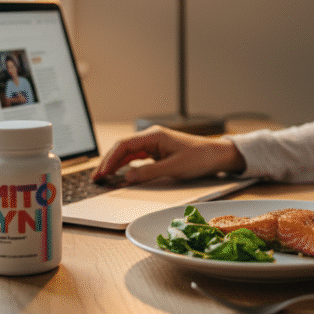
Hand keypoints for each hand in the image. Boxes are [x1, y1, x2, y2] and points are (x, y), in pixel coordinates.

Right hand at [93, 126, 246, 183]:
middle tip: (97, 178)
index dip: (110, 159)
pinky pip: (137, 157)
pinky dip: (126, 165)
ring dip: (115, 164)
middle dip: (108, 162)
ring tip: (103, 177)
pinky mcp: (158, 152)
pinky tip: (119, 173)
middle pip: (123, 148)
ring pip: (128, 153)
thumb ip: (148, 172)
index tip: (103, 172)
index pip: (124, 145)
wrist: (216, 156)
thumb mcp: (173, 168)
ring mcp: (154, 144)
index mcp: (154, 136)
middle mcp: (152, 138)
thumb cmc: (199, 158)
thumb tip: (127, 177)